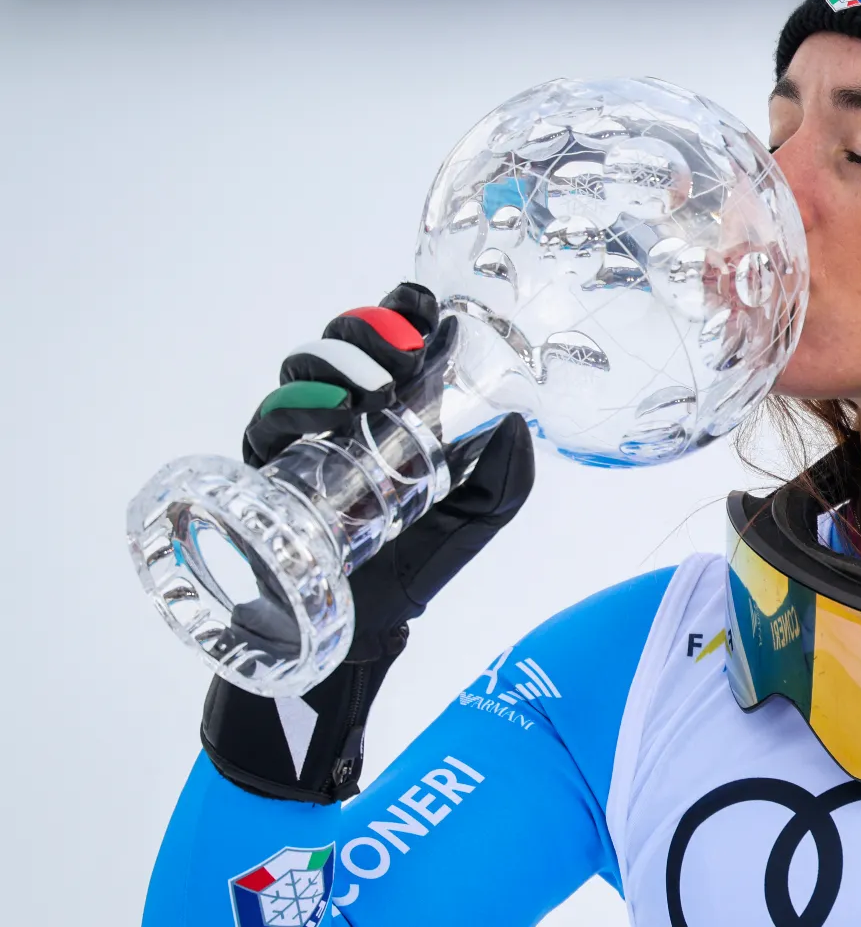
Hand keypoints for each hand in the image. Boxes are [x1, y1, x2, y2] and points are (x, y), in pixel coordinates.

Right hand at [203, 283, 535, 802]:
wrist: (352, 636)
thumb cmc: (408, 574)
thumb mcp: (470, 525)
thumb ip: (503, 482)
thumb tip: (517, 423)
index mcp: (396, 415)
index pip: (395, 342)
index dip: (405, 312)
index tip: (427, 306)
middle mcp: (345, 414)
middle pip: (346, 340)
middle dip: (373, 330)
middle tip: (405, 354)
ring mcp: (301, 435)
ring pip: (304, 365)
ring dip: (338, 362)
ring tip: (371, 395)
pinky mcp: (262, 466)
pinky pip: (266, 419)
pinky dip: (295, 406)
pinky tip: (330, 417)